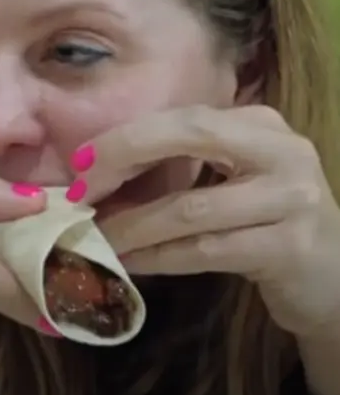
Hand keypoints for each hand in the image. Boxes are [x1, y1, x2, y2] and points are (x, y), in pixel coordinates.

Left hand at [73, 105, 339, 337]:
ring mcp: (293, 199)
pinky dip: (159, 257)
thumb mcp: (233, 179)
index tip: (79, 163)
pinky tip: (129, 263)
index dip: (126, 137)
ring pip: (191, 209)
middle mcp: (282, 150)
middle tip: (79, 194)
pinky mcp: (291, 248)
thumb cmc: (266, 221)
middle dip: (123, 161)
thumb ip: (183, 163)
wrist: (332, 278)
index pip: (183, 117)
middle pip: (190, 137)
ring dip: (132, 225)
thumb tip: (94, 172)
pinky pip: (205, 251)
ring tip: (95, 237)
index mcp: (261, 124)